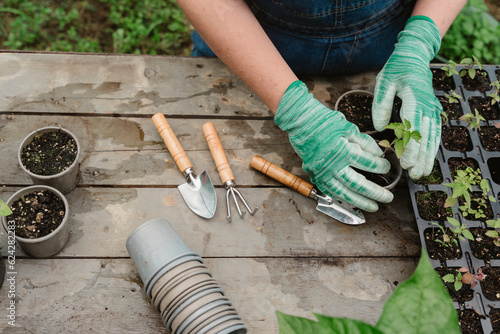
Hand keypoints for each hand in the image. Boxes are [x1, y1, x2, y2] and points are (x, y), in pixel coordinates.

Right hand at [275, 81, 392, 211]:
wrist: (300, 122)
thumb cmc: (324, 122)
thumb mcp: (348, 127)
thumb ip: (365, 142)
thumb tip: (378, 154)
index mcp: (344, 152)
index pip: (369, 164)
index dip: (381, 167)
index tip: (387, 167)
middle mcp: (333, 166)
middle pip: (358, 184)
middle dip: (375, 192)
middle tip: (388, 197)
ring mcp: (322, 173)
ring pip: (344, 193)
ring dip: (360, 201)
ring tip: (373, 206)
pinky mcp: (315, 175)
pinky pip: (330, 191)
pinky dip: (342, 197)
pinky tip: (351, 200)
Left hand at [372, 16, 441, 179]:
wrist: (415, 55)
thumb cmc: (397, 68)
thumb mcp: (383, 82)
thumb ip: (380, 105)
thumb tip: (379, 128)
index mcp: (414, 98)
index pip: (413, 127)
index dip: (411, 147)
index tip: (406, 162)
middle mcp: (427, 105)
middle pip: (425, 136)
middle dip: (420, 158)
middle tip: (414, 175)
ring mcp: (432, 108)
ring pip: (432, 136)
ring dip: (427, 156)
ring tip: (421, 173)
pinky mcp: (433, 110)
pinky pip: (434, 132)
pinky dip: (431, 147)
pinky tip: (427, 160)